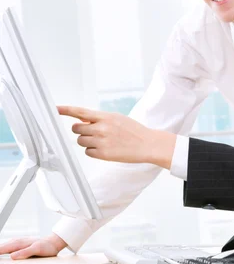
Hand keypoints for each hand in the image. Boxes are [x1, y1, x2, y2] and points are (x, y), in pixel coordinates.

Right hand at [0, 233, 67, 258]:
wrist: (53, 243)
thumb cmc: (46, 246)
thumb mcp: (37, 249)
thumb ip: (26, 252)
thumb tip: (13, 256)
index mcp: (18, 243)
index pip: (1, 249)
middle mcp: (16, 242)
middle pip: (0, 247)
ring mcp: (16, 243)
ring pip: (2, 247)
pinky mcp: (17, 245)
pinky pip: (6, 247)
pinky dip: (1, 249)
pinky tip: (0, 252)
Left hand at [58, 106, 175, 168]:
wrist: (148, 144)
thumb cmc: (134, 131)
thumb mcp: (117, 119)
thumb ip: (100, 119)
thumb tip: (82, 120)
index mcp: (106, 117)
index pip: (80, 111)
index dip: (65, 110)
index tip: (54, 109)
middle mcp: (102, 128)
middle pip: (76, 129)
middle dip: (81, 131)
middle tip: (93, 133)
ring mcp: (102, 141)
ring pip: (80, 141)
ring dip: (87, 141)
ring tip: (103, 141)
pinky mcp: (103, 154)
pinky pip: (87, 152)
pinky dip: (93, 151)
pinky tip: (106, 149)